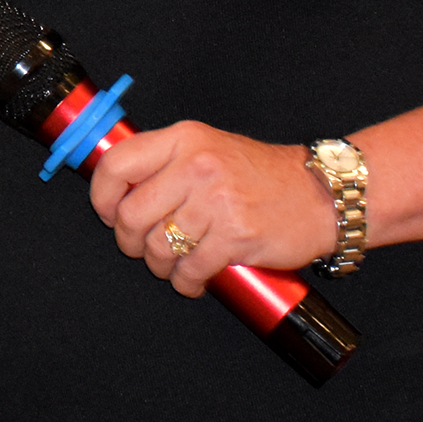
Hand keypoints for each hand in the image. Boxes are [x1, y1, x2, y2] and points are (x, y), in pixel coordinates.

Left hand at [84, 122, 338, 295]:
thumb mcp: (208, 148)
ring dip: (159, 265)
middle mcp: (196, 165)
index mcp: (184, 139)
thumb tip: (117, 189)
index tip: (107, 212)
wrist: (321, 195)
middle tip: (142, 247)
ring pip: (158, 246)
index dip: (101, 195)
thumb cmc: (260, 175)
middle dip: (129, 241)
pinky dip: (186, 282)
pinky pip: (190, 269)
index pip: (116, 164)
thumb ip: (165, 162)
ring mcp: (217, 201)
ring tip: (173, 264)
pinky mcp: (236, 236)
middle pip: (130, 214)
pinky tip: (193, 279)